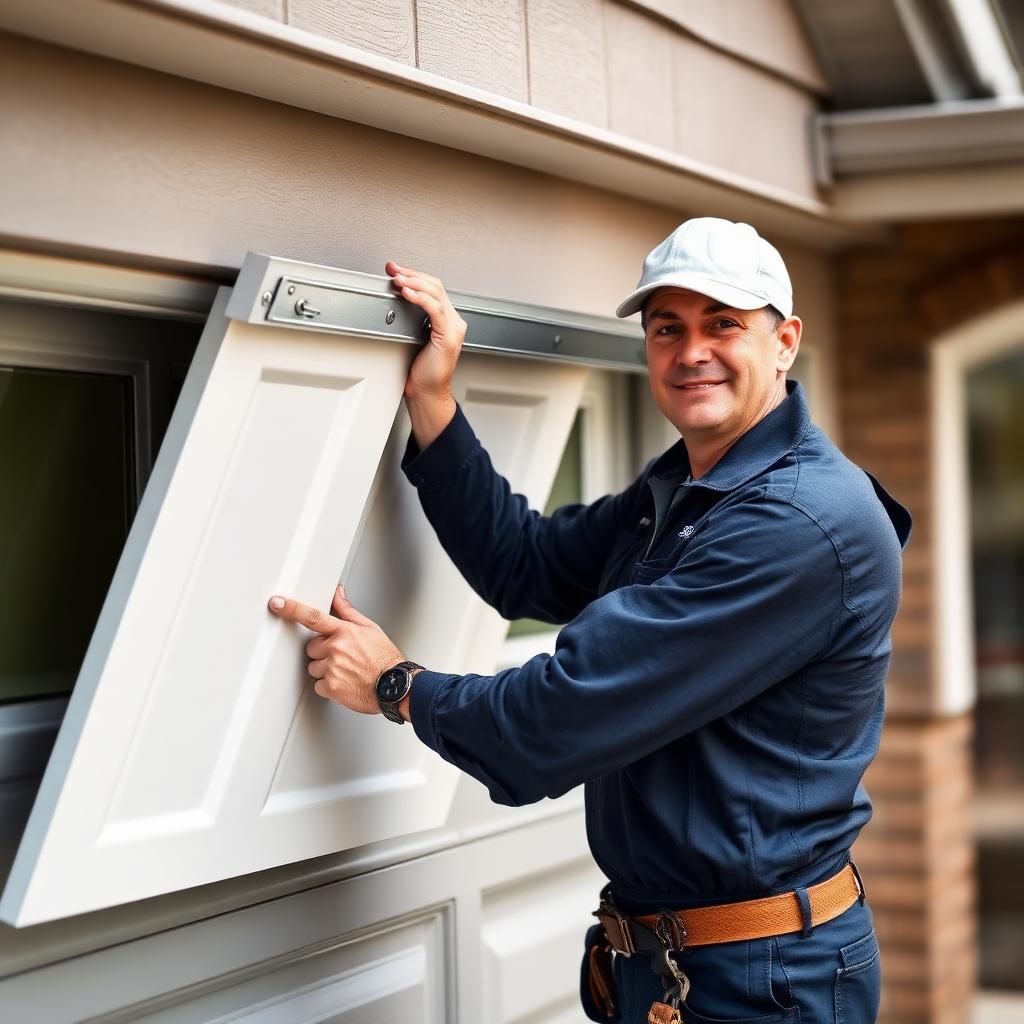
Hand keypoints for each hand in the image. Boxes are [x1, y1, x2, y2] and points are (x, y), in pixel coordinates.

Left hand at [268, 584, 402, 714]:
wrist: (396, 686)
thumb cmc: (385, 659)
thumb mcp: (370, 628)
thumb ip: (347, 611)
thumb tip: (337, 593)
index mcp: (344, 632)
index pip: (313, 617)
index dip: (292, 609)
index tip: (277, 603)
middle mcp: (337, 648)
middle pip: (311, 648)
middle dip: (322, 652)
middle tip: (342, 656)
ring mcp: (333, 668)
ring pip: (314, 667)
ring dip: (325, 670)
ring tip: (346, 671)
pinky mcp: (331, 687)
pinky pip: (318, 685)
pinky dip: (328, 686)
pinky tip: (345, 682)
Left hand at [385, 260, 466, 399]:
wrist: (427, 392)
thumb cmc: (421, 371)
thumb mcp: (414, 337)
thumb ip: (412, 318)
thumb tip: (396, 300)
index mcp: (447, 320)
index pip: (433, 288)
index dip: (415, 275)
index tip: (396, 270)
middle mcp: (454, 321)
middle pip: (435, 286)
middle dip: (411, 273)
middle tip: (393, 269)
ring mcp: (454, 328)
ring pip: (436, 293)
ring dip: (414, 282)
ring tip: (397, 278)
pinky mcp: (448, 336)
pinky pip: (435, 309)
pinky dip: (420, 298)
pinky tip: (408, 293)